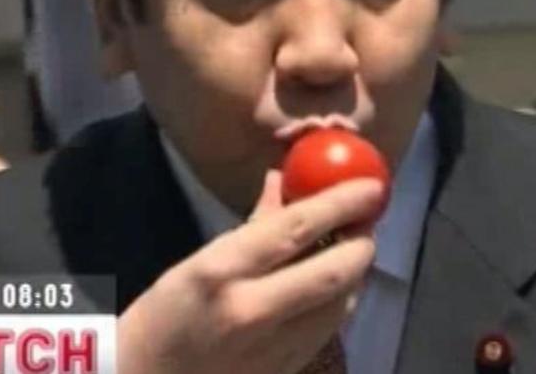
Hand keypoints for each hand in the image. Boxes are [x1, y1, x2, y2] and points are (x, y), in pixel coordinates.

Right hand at [117, 170, 383, 373]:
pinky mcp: (285, 370)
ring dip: (356, 271)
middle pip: (333, 271)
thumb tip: (285, 181)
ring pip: (341, 302)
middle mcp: (252, 310)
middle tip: (369, 218)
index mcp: (221, 271)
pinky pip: (329, 328)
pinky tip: (337, 284)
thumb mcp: (199, 261)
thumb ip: (254, 224)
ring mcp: (272, 348)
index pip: (297, 228)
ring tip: (355, 246)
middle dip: (362, 240)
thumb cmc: (164, 315)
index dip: (341, 203)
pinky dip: (341, 299)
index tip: (370, 185)